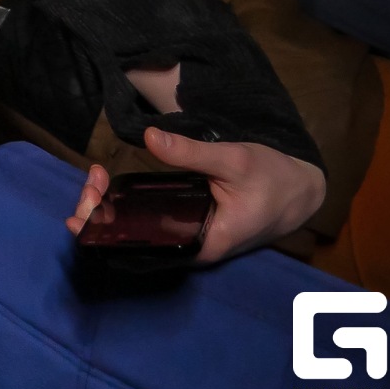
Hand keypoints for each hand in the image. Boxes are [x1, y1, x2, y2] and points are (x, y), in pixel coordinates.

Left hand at [66, 126, 325, 262]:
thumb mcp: (233, 160)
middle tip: (92, 179)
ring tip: (96, 180)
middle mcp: (192, 250)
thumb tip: (151, 138)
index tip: (88, 199)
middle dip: (101, 214)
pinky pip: (150, 225)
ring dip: (112, 210)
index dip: (107, 229)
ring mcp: (190, 241)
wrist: (301, 190)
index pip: (141, 248)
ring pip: (139, 234)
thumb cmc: (272, 178)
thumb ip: (192, 152)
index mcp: (202, 244)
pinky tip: (112, 189)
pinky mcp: (189, 228)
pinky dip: (128, 207)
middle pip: (133, 242)